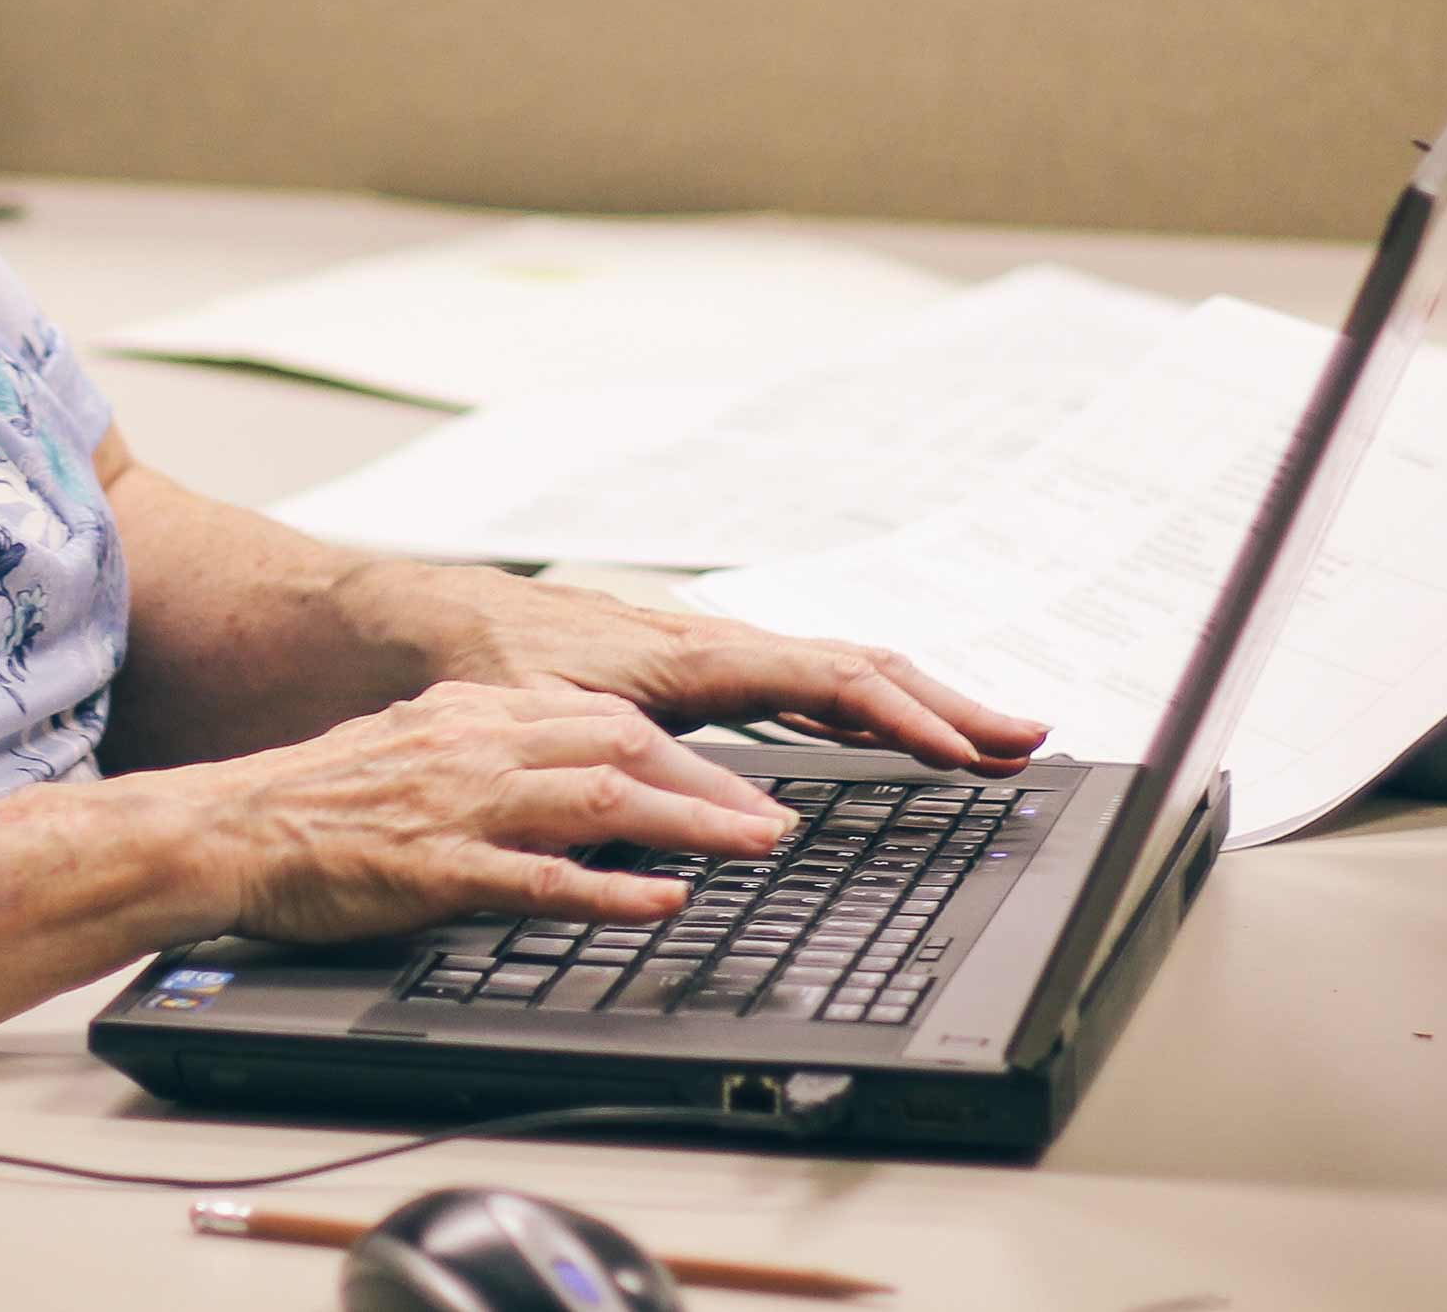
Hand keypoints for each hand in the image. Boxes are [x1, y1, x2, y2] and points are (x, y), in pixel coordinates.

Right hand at [157, 682, 793, 945]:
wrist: (232, 827)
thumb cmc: (316, 801)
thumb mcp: (413, 748)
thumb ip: (487, 753)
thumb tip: (553, 768)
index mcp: (476, 715)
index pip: (604, 718)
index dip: (684, 750)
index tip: (740, 780)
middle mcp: (480, 744)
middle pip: (623, 747)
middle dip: (712, 782)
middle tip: (776, 818)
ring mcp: (463, 804)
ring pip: (600, 798)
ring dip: (690, 823)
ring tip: (754, 847)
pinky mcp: (440, 867)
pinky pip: (540, 876)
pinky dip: (610, 887)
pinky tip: (660, 900)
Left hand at [379, 566, 1047, 773]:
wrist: (421, 621)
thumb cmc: (484, 665)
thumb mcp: (560, 732)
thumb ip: (654, 778)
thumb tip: (757, 823)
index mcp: (694, 654)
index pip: (832, 680)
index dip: (912, 716)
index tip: (977, 749)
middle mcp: (712, 644)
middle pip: (855, 666)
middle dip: (944, 702)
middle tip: (1024, 737)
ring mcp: (706, 654)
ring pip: (830, 670)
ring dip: (908, 702)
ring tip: (979, 738)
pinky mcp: (688, 670)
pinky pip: (794, 682)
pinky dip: (851, 704)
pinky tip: (875, 730)